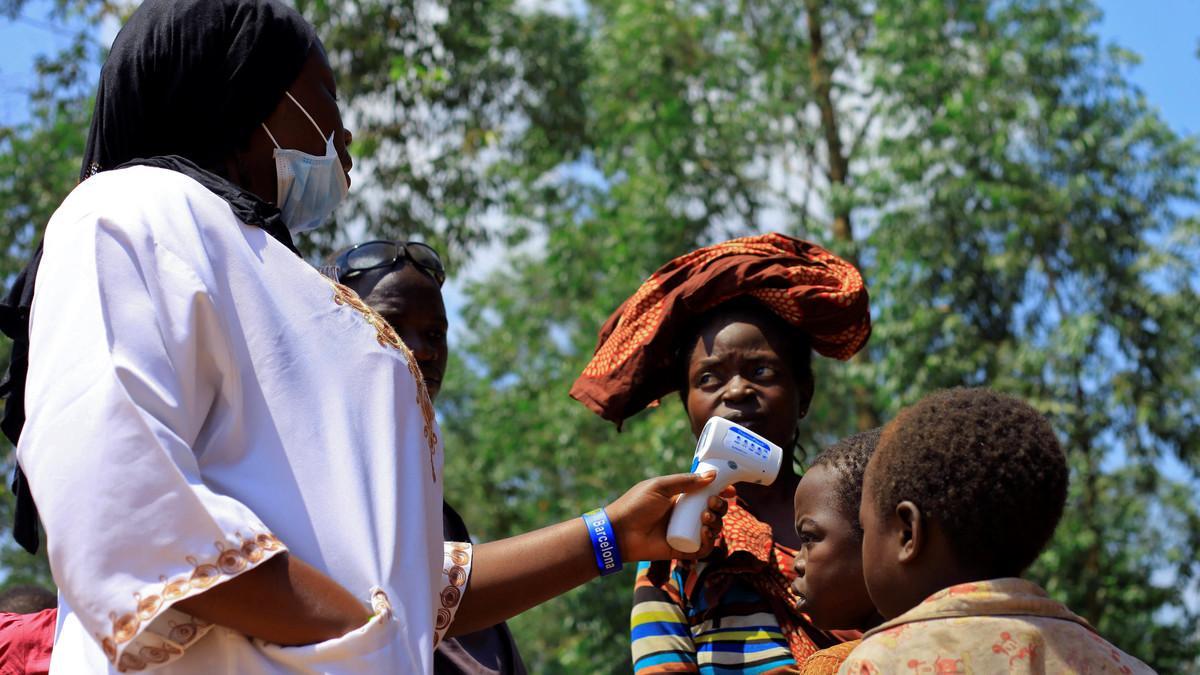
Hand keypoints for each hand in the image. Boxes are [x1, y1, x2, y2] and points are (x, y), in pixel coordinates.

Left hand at [606, 472, 731, 561]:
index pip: (706, 494)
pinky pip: (703, 549)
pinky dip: (710, 542)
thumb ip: (686, 481)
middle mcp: (685, 516)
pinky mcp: (682, 550)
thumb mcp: (660, 487)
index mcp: (680, 498)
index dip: (720, 491)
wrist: (619, 531)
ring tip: (705, 519)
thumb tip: (712, 475)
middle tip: (712, 503)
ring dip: (716, 523)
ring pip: (712, 530)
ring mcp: (684, 533)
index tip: (730, 490)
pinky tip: (706, 534)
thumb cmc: (635, 505)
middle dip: (719, 507)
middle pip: (713, 512)